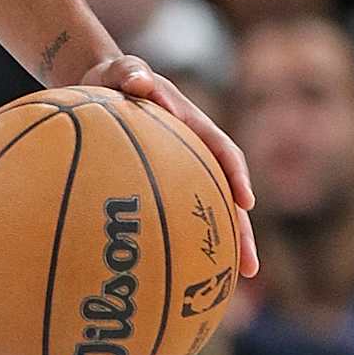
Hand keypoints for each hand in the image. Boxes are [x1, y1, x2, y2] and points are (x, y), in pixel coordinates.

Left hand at [82, 51, 258, 278]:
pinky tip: (174, 279)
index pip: (222, 151)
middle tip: (251, 268)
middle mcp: (195, 154)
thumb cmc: (112, 78)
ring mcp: (182, 175)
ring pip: (207, 214)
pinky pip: (175, 220)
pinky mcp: (163, 189)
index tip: (245, 201)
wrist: (103, 87)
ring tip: (228, 286)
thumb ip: (129, 71)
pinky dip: (180, 245)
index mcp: (193, 124)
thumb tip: (138, 80)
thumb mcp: (119, 68)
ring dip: (220, 248)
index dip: (235, 175)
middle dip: (241, 232)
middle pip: (226, 197)